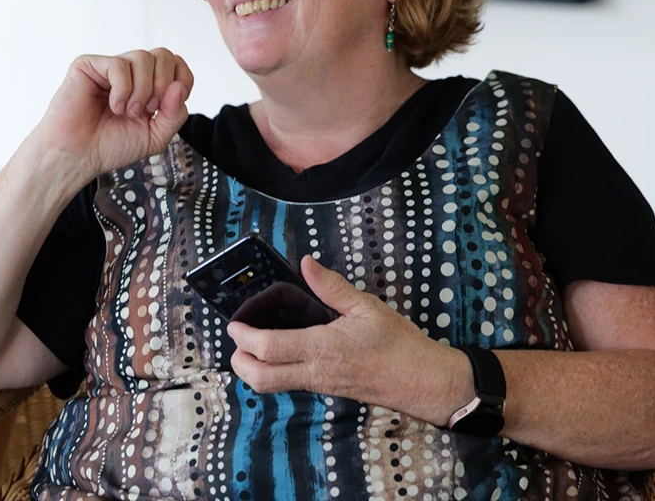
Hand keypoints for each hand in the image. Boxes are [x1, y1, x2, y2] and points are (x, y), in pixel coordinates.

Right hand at [32, 49, 193, 179]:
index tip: (168, 106)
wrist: (79, 156)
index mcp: (149, 84)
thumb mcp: (156, 136)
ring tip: (128, 112)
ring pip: (143, 57)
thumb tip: (179, 87)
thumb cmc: (112, 146)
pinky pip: (118, 65)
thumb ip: (175, 114)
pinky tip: (114, 106)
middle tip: (148, 110)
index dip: (182, 81)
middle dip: (163, 84)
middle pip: (163, 55)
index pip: (177, 63)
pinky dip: (122, 90)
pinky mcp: (88, 66)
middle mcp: (131, 72)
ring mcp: (110, 68)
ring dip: (142, 90)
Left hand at [228, 257, 465, 424]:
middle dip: (239, 362)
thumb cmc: (399, 344)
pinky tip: (282, 351)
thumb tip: (306, 264)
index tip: (235, 324)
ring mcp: (319, 385)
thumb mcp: (367, 306)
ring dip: (253, 369)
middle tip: (238, 339)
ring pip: (271, 387)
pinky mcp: (325, 390)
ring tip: (254, 345)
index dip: (244, 337)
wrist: (420, 380)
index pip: (269, 348)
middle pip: (260, 378)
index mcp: (323, 348)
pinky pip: (289, 384)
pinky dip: (274, 371)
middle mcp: (316, 372)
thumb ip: (332, 287)